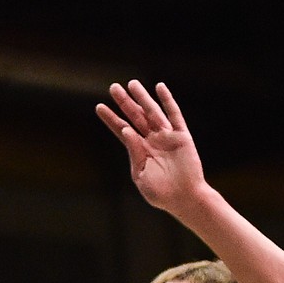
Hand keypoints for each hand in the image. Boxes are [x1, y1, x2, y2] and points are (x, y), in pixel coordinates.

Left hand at [95, 80, 207, 216]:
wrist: (184, 199)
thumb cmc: (161, 193)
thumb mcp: (140, 175)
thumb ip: (134, 153)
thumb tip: (127, 130)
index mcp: (140, 151)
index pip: (122, 130)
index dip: (111, 119)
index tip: (99, 107)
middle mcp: (152, 141)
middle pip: (135, 117)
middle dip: (124, 102)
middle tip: (113, 87)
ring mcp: (166, 137)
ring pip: (152, 112)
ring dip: (142, 97)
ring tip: (132, 83)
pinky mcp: (181, 136)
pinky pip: (174, 115)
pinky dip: (167, 101)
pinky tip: (160, 88)